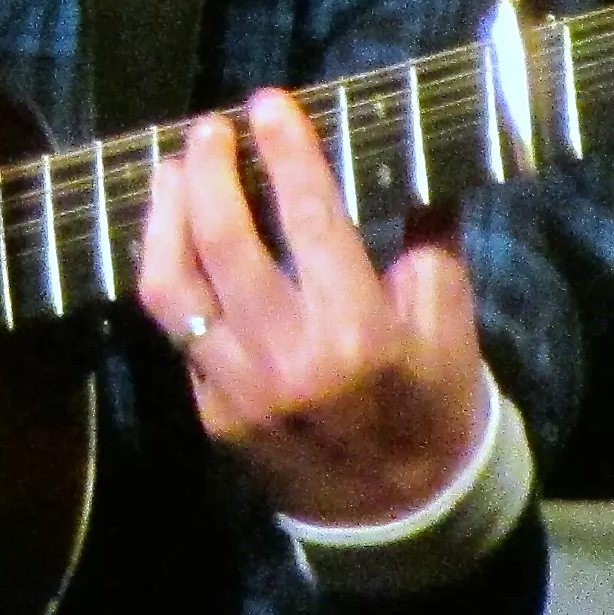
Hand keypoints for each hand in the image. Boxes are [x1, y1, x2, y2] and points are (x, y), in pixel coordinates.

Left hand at [133, 87, 489, 525]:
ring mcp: (238, 389)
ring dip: (164, 217)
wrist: (401, 512)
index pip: (312, 220)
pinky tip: (173, 234)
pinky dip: (169, 273)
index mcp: (359, 331)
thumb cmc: (433, 401)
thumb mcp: (449, 319)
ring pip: (173, 288)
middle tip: (210, 126)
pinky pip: (175, 331)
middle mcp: (289, 358)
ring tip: (172, 169)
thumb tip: (415, 147)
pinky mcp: (210, 411)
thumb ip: (429, 233)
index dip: (286, 153)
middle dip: (210, 172)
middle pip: (225, 244)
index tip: (269, 102)